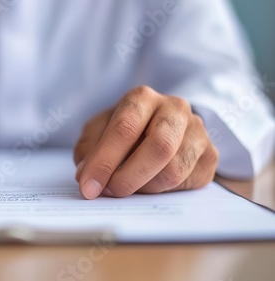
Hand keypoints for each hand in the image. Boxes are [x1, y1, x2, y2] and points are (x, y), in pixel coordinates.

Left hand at [74, 86, 218, 198]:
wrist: (157, 128)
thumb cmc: (122, 131)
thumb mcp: (97, 133)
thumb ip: (89, 151)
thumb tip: (86, 176)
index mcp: (142, 98)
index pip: (124, 128)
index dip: (104, 161)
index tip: (88, 187)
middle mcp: (175, 109)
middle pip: (159, 147)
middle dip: (129, 177)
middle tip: (110, 193)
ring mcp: (197, 131)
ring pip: (175, 170)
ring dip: (145, 187)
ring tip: (128, 187)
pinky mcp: (210, 156)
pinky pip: (187, 182)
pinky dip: (163, 191)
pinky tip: (149, 185)